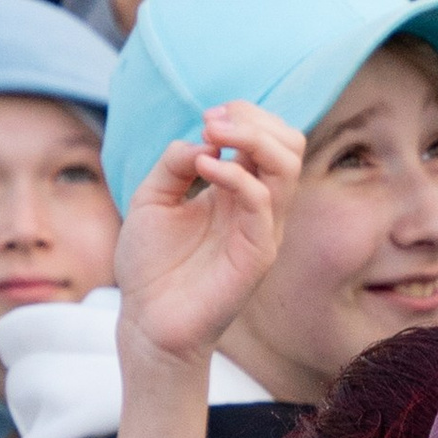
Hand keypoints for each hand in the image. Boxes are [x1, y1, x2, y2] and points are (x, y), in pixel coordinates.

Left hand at [116, 102, 300, 374]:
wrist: (147, 321)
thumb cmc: (150, 265)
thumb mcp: (152, 198)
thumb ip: (176, 163)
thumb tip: (206, 141)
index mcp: (239, 190)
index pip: (270, 139)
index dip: (245, 116)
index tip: (207, 117)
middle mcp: (258, 206)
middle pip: (289, 145)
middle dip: (255, 120)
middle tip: (212, 122)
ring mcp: (262, 228)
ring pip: (287, 166)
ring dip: (252, 138)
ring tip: (212, 133)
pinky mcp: (257, 253)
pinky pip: (262, 201)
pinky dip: (235, 174)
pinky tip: (203, 169)